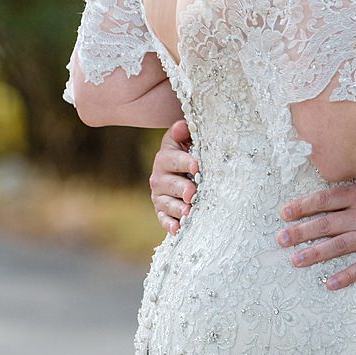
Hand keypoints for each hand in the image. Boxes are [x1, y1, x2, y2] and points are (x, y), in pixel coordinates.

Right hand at [149, 119, 197, 234]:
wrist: (185, 170)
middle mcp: (159, 177)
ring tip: (188, 213)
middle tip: (192, 194)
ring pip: (166, 204)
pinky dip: (170, 225)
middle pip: (169, 184)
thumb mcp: (187, 139)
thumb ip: (184, 132)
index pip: (172, 159)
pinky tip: (178, 229)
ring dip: (177, 209)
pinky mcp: (163, 212)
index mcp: (165, 157)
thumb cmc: (191, 151)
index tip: (197, 166)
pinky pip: (164, 219)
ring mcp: (160, 196)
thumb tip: (182, 125)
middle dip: (181, 189)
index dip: (185, 162)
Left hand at [277, 171, 355, 289]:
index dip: (302, 207)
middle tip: (280, 239)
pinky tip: (329, 283)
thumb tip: (339, 179)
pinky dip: (346, 276)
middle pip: (324, 224)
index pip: (324, 200)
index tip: (284, 213)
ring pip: (338, 246)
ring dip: (314, 254)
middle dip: (300, 232)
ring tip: (295, 261)